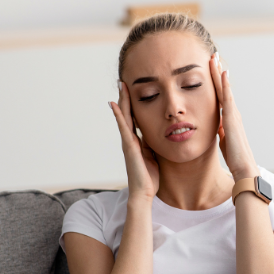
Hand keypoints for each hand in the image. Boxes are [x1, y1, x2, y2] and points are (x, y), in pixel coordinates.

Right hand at [109, 81, 159, 200]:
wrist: (145, 192)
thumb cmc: (150, 176)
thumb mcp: (154, 155)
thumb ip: (152, 144)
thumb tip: (158, 134)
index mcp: (137, 141)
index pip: (135, 118)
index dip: (133, 104)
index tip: (133, 88)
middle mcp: (130, 139)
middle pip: (127, 114)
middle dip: (125, 97)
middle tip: (123, 80)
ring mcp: (128, 142)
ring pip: (124, 117)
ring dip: (121, 101)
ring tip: (120, 86)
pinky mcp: (129, 147)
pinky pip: (123, 128)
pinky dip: (118, 115)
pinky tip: (114, 104)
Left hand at [210, 53, 258, 180]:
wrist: (244, 166)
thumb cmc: (234, 157)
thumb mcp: (224, 140)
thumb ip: (221, 131)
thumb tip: (217, 127)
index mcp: (229, 117)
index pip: (219, 95)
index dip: (215, 82)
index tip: (210, 69)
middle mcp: (232, 112)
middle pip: (222, 87)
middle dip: (217, 71)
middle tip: (213, 56)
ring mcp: (233, 113)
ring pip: (224, 88)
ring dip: (219, 72)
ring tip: (214, 58)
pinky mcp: (232, 117)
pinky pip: (227, 97)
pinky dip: (225, 84)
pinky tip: (222, 72)